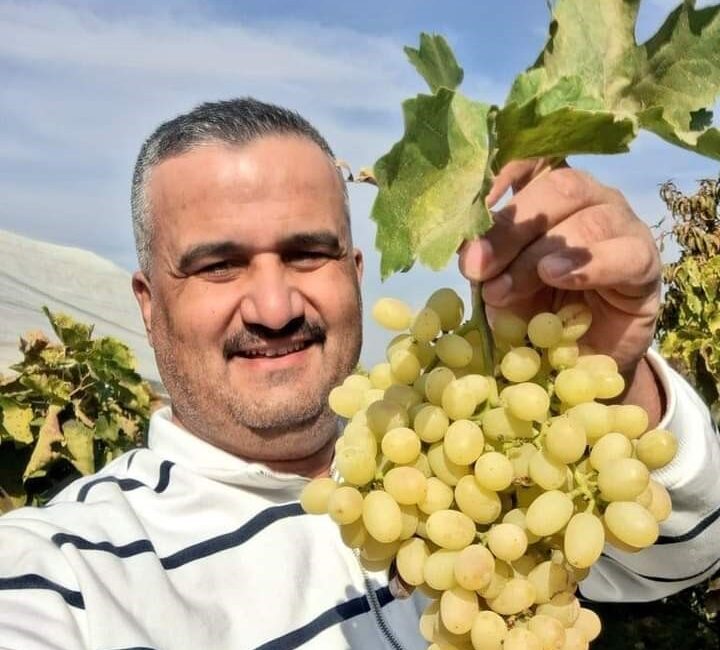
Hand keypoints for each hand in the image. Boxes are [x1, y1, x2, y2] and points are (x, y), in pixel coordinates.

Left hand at [459, 160, 661, 377]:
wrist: (580, 353)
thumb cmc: (537, 306)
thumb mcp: (501, 282)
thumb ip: (487, 262)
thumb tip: (469, 250)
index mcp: (550, 192)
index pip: (536, 158)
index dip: (505, 170)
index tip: (474, 203)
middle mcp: (590, 197)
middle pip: (557, 189)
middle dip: (510, 229)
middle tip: (477, 266)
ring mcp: (622, 223)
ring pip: (586, 222)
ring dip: (537, 258)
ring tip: (505, 289)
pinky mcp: (645, 260)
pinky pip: (624, 254)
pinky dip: (588, 265)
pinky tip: (558, 277)